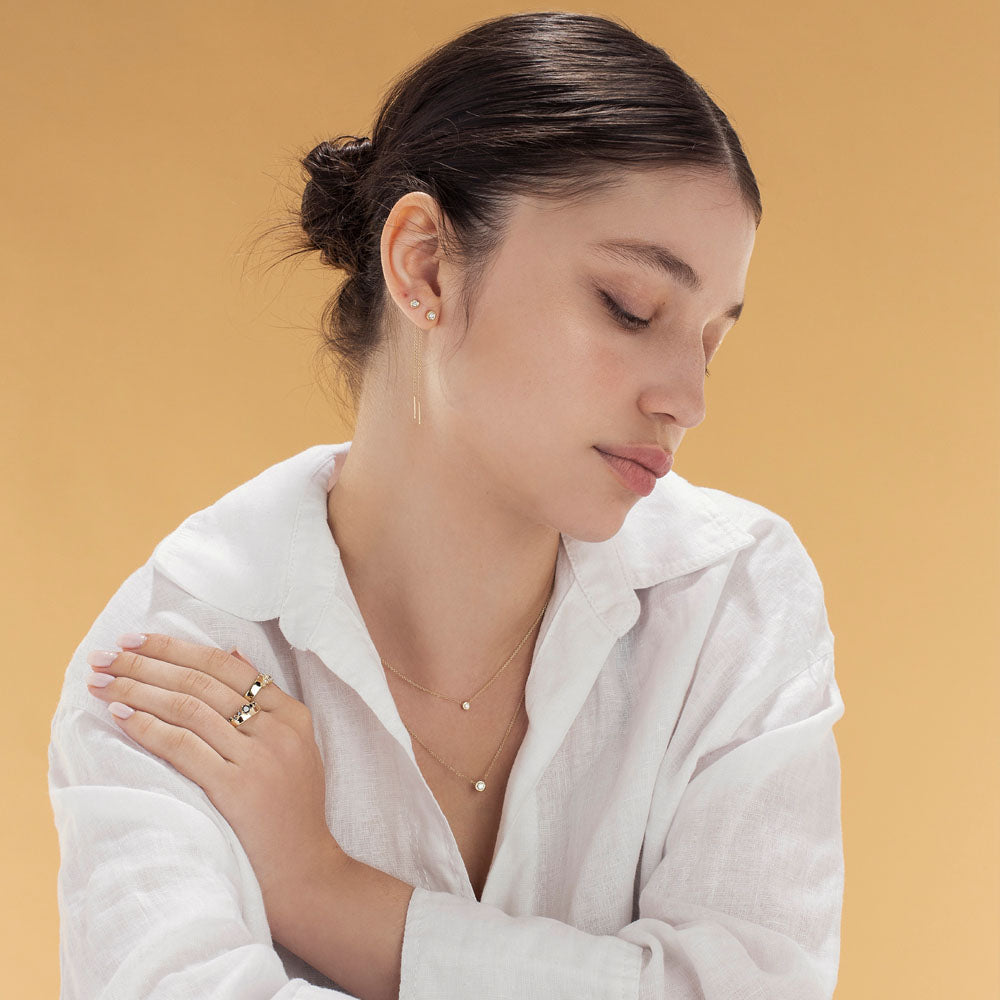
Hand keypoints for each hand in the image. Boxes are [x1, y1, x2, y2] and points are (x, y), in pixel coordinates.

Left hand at [85, 632, 345, 932]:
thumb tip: (230, 651)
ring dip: (138, 690)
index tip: (137, 640)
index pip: (228, 666)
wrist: (304, 870)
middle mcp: (276, 730)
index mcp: (293, 715)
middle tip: (106, 654)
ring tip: (102, 682)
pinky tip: (121, 716)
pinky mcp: (236, 789)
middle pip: (203, 681)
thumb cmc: (292, 810)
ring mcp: (258, 759)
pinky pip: (183, 747)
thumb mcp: (295, 747)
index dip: (178, 649)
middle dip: (148, 663)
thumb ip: (268, 701)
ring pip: (189, 707)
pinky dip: (149, 727)